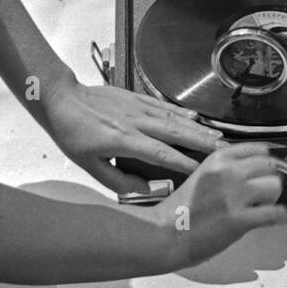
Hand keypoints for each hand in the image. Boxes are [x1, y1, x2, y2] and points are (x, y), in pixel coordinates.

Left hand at [36, 76, 226, 195]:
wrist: (61, 99)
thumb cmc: (72, 134)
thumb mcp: (88, 165)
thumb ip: (117, 180)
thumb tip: (144, 189)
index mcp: (122, 140)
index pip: (160, 154)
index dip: (183, 163)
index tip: (203, 171)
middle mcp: (134, 122)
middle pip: (175, 133)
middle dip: (202, 144)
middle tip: (225, 153)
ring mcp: (136, 107)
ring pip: (173, 119)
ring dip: (197, 129)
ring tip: (219, 137)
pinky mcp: (135, 97)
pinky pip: (163, 106)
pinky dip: (181, 113)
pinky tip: (196, 118)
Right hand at [149, 142, 286, 265]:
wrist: (164, 234)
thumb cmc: (180, 210)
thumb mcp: (202, 176)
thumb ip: (226, 171)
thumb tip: (256, 173)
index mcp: (217, 159)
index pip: (259, 148)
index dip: (265, 163)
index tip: (265, 172)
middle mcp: (228, 172)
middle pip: (271, 166)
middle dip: (269, 180)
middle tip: (261, 194)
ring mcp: (234, 195)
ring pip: (276, 186)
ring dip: (272, 198)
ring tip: (261, 207)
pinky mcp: (239, 219)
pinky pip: (276, 213)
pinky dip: (278, 217)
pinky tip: (271, 219)